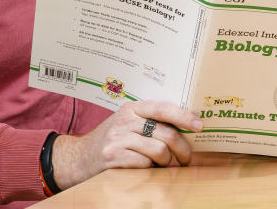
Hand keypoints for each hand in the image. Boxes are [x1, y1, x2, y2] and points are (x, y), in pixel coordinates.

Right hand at [51, 100, 203, 189]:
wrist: (77, 158)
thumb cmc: (111, 141)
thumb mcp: (127, 123)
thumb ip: (150, 122)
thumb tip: (185, 128)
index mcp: (132, 108)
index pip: (164, 108)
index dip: (184, 116)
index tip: (199, 126)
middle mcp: (125, 120)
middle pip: (166, 133)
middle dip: (182, 149)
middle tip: (186, 159)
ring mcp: (118, 139)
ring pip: (158, 150)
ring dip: (166, 162)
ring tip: (163, 165)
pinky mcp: (113, 158)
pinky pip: (144, 165)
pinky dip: (149, 170)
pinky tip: (145, 169)